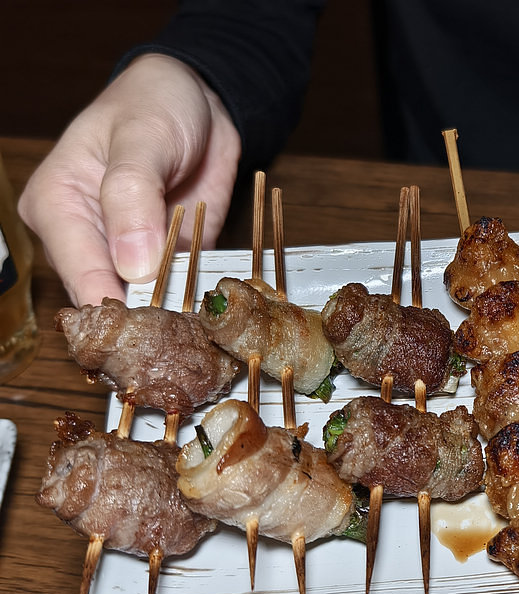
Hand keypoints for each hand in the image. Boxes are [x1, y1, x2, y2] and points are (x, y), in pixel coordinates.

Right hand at [18, 54, 240, 306]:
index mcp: (58, 207)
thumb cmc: (153, 104)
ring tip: (207, 322)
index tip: (149, 324)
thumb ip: (132, 198)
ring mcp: (132, 254)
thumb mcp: (141, 139)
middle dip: (147, 317)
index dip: (113, 304)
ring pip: (149, 303)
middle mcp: (88, 239)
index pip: (79, 273)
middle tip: (185, 328)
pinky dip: (202, 300)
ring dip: (178, 313)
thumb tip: (132, 267)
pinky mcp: (171, 259)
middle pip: (110, 299)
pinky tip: (220, 309)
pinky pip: (184, 291)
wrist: (198, 100)